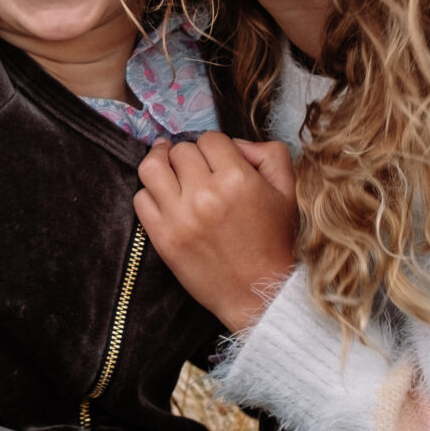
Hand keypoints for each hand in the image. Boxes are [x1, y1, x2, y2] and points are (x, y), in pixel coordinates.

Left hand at [133, 134, 299, 334]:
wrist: (260, 292)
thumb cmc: (276, 242)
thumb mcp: (288, 191)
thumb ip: (268, 154)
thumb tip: (234, 144)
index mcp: (237, 179)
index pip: (209, 138)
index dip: (214, 146)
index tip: (217, 160)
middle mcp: (205, 194)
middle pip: (179, 150)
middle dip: (189, 155)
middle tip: (196, 169)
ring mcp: (180, 217)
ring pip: (151, 167)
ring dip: (160, 163)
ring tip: (167, 166)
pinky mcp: (163, 239)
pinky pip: (141, 199)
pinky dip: (150, 193)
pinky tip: (165, 198)